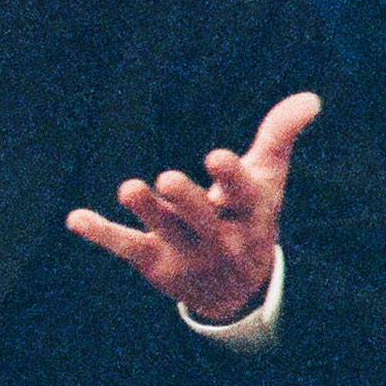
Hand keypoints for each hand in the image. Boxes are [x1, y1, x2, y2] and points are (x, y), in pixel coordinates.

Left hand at [65, 91, 318, 322]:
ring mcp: (185, 252)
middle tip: (167, 179)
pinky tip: (75, 219)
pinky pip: (126, 247)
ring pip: (164, 232)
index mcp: (250, 213)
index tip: (217, 157)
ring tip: (128, 188)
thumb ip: (279, 135)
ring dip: (145, 211)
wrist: (238, 288)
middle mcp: (219, 237)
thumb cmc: (249, 215)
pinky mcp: (154, 263)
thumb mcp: (267, 178)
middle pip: (202, 219)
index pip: (244, 196)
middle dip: (186, 201)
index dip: (230, 177)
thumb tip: (311, 97)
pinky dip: (101, 234)